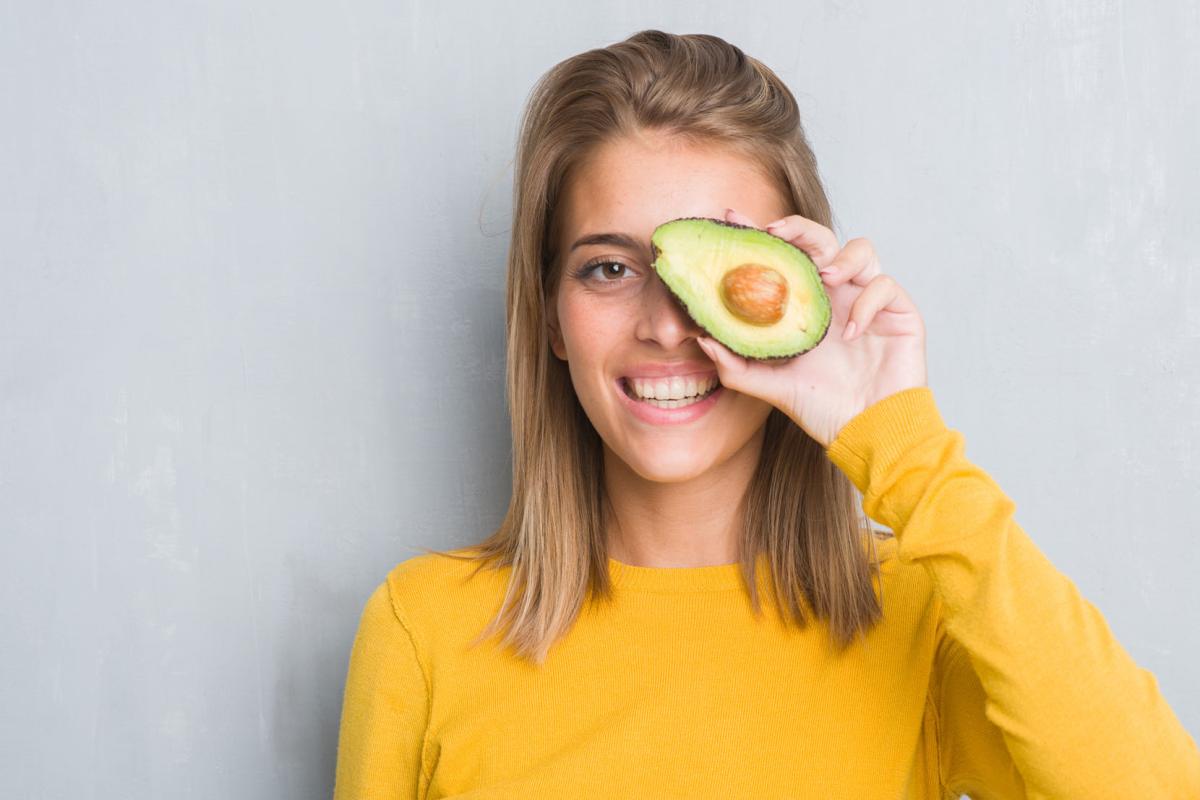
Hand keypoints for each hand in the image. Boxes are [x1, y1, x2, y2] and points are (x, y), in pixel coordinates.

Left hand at [695, 208, 927, 447]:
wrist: (868, 433)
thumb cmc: (822, 409)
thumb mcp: (768, 386)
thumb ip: (734, 365)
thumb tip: (700, 340)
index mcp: (807, 305)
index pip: (784, 257)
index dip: (762, 234)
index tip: (733, 219)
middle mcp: (836, 296)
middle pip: (821, 240)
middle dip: (799, 228)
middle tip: (777, 234)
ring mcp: (868, 302)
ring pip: (861, 250)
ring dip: (841, 257)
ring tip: (825, 278)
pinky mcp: (899, 314)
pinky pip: (884, 286)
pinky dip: (866, 302)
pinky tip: (850, 331)